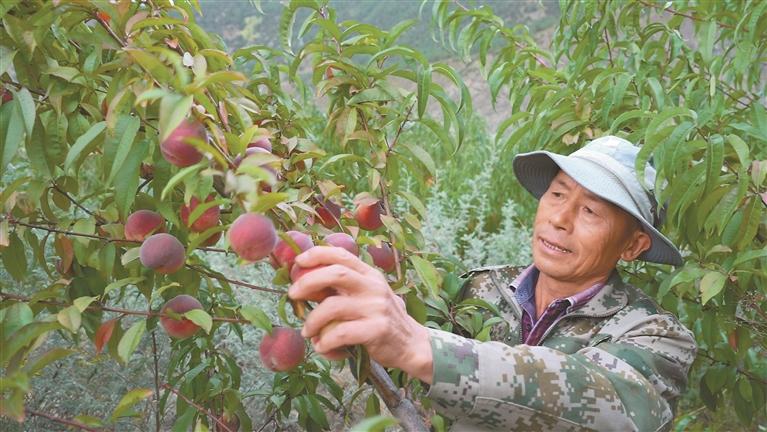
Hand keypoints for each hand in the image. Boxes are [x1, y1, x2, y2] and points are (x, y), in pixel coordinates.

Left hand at [288, 246, 433, 382]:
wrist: (411, 344)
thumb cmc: (381, 319)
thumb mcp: (367, 297)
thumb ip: (343, 290)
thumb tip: (305, 286)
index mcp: (370, 275)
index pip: (342, 255)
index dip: (318, 254)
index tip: (298, 262)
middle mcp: (374, 287)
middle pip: (336, 273)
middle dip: (308, 281)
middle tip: (293, 295)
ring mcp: (376, 307)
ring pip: (333, 306)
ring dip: (312, 320)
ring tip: (307, 331)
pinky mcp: (377, 329)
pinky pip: (341, 333)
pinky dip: (325, 341)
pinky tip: (322, 347)